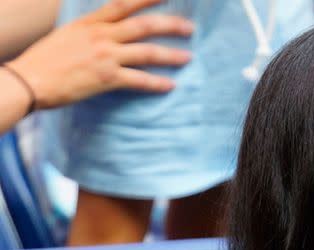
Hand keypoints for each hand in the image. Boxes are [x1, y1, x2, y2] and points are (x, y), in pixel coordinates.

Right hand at [9, 0, 192, 109]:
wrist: (32, 79)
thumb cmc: (46, 60)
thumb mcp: (69, 35)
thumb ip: (90, 32)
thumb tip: (106, 33)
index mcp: (91, 23)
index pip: (123, 3)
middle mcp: (101, 36)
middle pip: (144, 25)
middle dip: (170, 24)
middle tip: (189, 28)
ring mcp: (106, 57)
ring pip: (147, 52)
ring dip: (171, 54)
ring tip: (188, 56)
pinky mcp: (107, 79)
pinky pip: (139, 80)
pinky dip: (157, 83)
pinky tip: (170, 85)